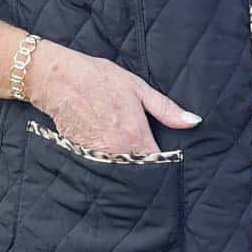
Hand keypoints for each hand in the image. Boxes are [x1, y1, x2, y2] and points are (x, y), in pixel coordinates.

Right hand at [27, 42, 201, 156]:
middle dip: (146, 168)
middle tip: (149, 158)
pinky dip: (108, 162)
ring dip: (127, 166)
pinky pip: (101, 166)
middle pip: (139, 171)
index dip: (165, 163)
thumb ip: (167, 110)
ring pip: (120, 171)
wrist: (57, 79)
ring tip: (128, 152)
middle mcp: (116, 151)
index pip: (157, 164)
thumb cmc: (99, 79)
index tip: (167, 158)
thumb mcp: (138, 88)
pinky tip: (109, 150)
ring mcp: (97, 156)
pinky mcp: (81, 156)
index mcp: (134, 136)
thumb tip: (193, 122)